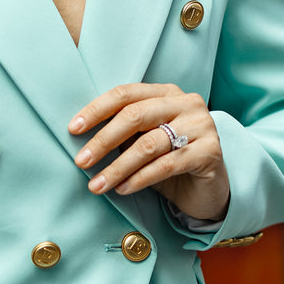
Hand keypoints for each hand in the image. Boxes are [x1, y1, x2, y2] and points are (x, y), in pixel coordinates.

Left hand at [69, 83, 229, 222]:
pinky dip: (139, 178)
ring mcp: (202, 125)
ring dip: (117, 167)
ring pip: (149, 144)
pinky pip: (167, 165)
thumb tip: (81, 136)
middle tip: (81, 161)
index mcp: (166, 93)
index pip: (126, 94)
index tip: (73, 129)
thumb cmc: (169, 162)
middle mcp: (187, 103)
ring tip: (97, 185)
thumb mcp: (142, 142)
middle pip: (135, 116)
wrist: (207, 190)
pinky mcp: (210, 151)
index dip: (96, 110)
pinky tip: (122, 189)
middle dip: (102, 140)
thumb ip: (122, 133)